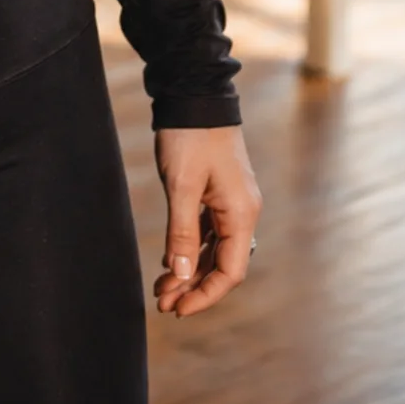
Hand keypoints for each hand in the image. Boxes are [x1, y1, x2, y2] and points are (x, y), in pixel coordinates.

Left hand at [152, 125, 261, 317]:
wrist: (194, 94)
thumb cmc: (189, 136)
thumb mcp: (182, 186)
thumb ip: (182, 233)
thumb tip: (181, 277)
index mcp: (241, 213)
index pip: (230, 272)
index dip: (205, 295)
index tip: (178, 309)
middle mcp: (243, 212)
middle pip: (223, 264)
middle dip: (194, 287)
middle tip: (162, 303)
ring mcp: (231, 202)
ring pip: (213, 249)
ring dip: (190, 270)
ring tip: (162, 288)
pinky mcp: (218, 192)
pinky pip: (207, 232)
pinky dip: (190, 249)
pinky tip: (170, 261)